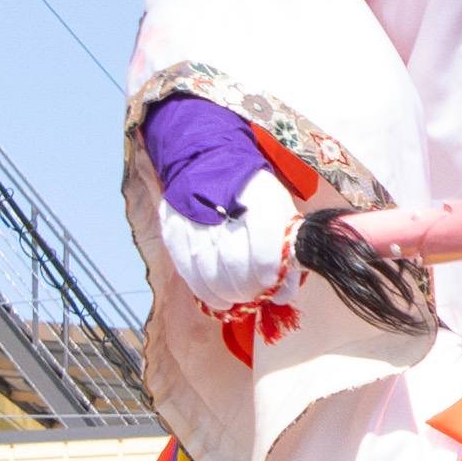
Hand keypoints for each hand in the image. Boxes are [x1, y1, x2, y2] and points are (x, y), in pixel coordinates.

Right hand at [158, 168, 296, 311]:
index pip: (263, 247)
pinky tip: (219, 298)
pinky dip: (206, 293)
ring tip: (238, 297)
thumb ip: (288, 250)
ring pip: (210, 274)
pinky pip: (188, 273)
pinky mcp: (173, 231)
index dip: (268, 273)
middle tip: (254, 294)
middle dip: (248, 288)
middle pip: (235, 263)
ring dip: (228, 294)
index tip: (271, 284)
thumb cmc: (252, 193)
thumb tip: (283, 293)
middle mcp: (223, 207)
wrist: (209, 161)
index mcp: (259, 198)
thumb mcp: (279, 208)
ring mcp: (194, 219)